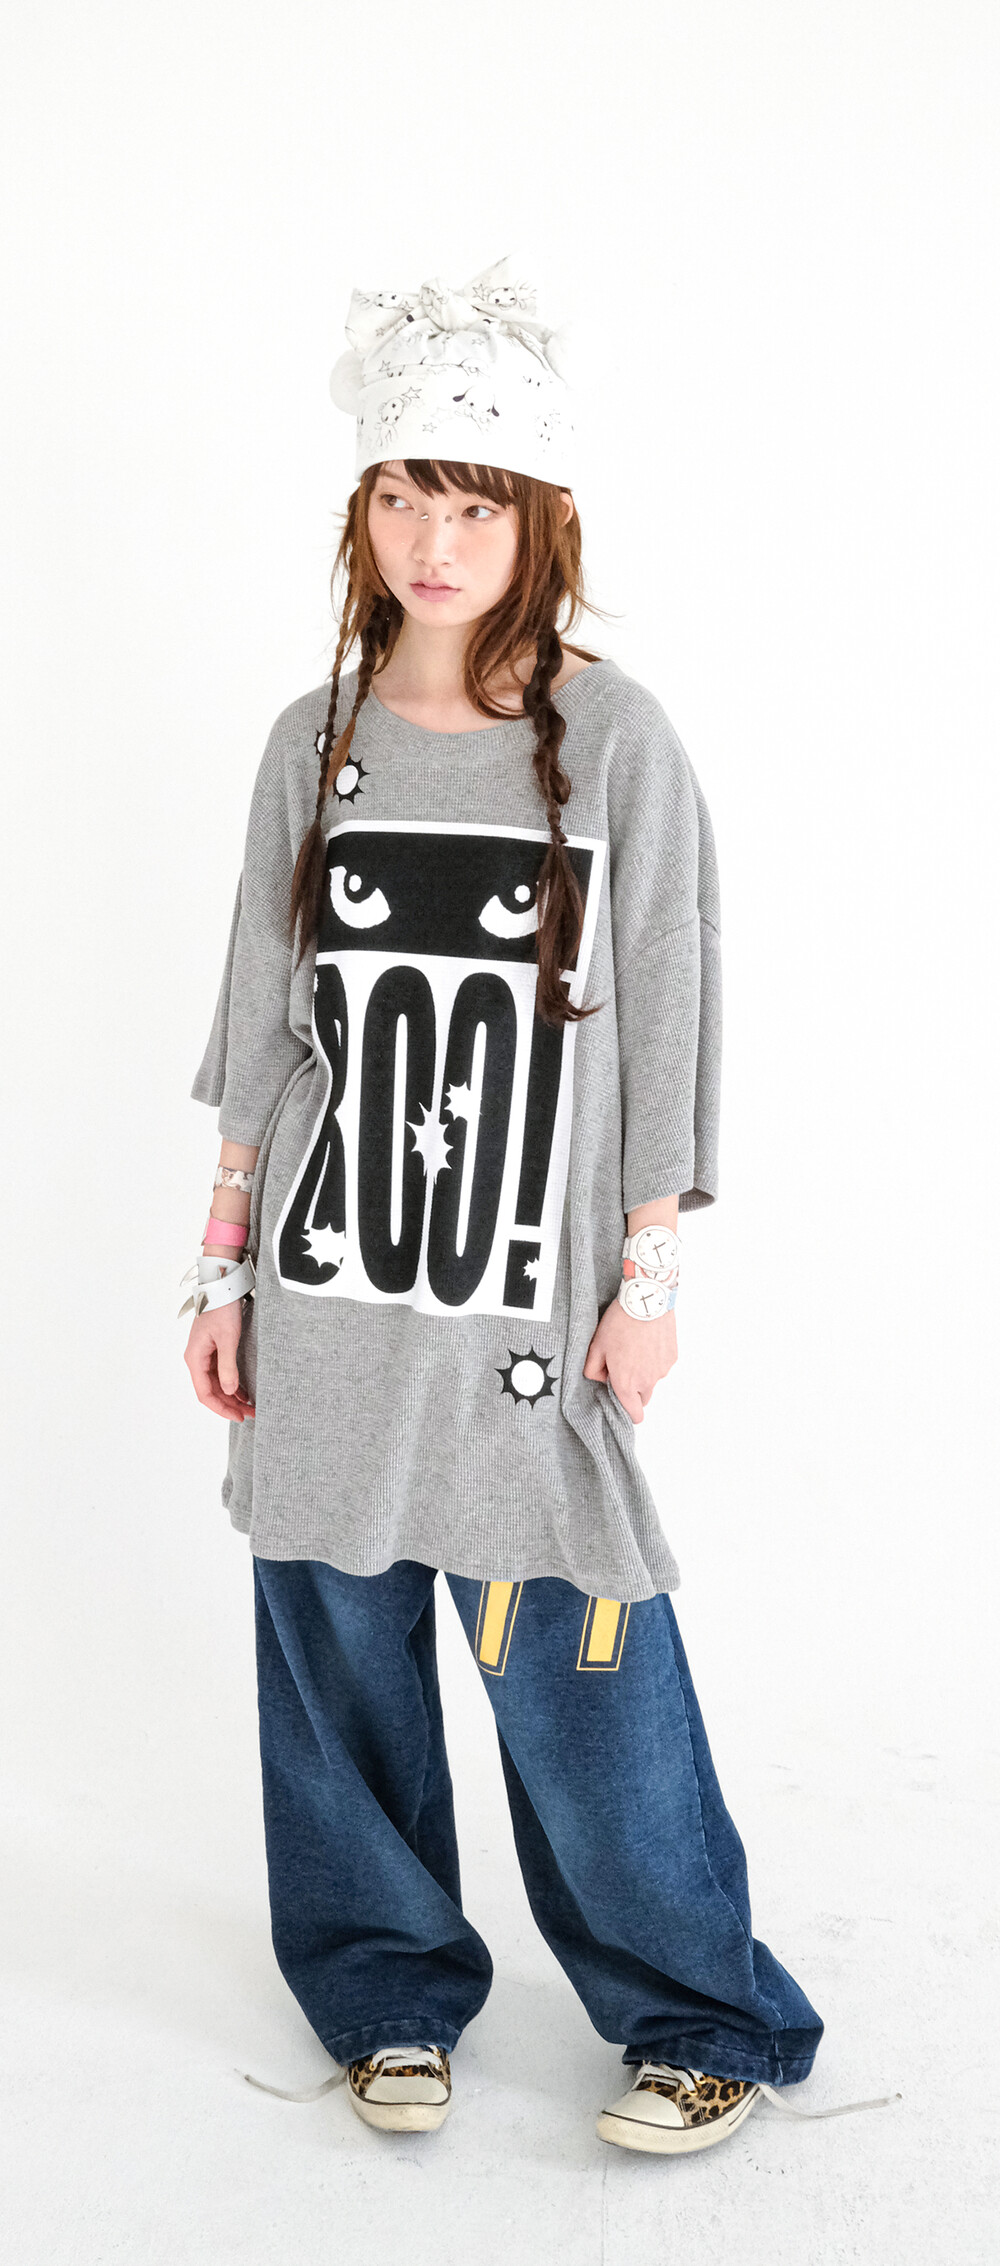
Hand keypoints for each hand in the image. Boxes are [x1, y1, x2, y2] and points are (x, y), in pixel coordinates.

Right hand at [184, 1302, 255, 1421]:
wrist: (222, 1285)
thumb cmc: (222, 1308)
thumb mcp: (228, 1339)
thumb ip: (227, 1367)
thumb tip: (229, 1392)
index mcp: (195, 1358)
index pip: (204, 1394)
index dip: (221, 1408)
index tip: (238, 1416)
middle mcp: (197, 1359)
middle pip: (211, 1391)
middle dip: (229, 1404)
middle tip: (250, 1414)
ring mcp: (204, 1354)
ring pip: (216, 1383)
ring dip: (232, 1396)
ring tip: (250, 1406)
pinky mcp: (213, 1348)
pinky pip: (220, 1373)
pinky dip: (232, 1384)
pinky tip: (244, 1392)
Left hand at [582, 1293, 676, 1422]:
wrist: (646, 1300)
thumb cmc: (619, 1323)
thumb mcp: (596, 1346)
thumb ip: (593, 1370)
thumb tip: (600, 1378)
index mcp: (627, 1383)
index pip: (634, 1414)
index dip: (628, 1411)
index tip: (621, 1400)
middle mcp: (647, 1381)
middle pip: (643, 1398)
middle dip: (634, 1389)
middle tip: (624, 1366)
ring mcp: (662, 1370)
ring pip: (653, 1380)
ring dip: (645, 1372)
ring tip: (636, 1347)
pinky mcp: (672, 1357)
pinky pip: (662, 1365)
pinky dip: (656, 1358)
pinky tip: (648, 1341)